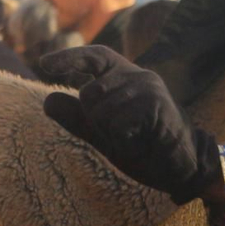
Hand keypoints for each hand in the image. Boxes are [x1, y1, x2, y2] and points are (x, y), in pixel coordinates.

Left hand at [38, 46, 220, 204]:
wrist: (180, 168)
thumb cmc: (143, 147)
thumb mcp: (103, 135)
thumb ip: (77, 119)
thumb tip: (47, 101)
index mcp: (124, 77)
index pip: (94, 57)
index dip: (69, 58)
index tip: (44, 65)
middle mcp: (137, 75)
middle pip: (89, 93)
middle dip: (95, 122)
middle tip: (121, 135)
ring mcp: (148, 87)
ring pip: (101, 111)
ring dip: (112, 135)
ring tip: (135, 139)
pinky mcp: (156, 104)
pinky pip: (119, 124)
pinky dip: (124, 141)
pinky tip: (142, 143)